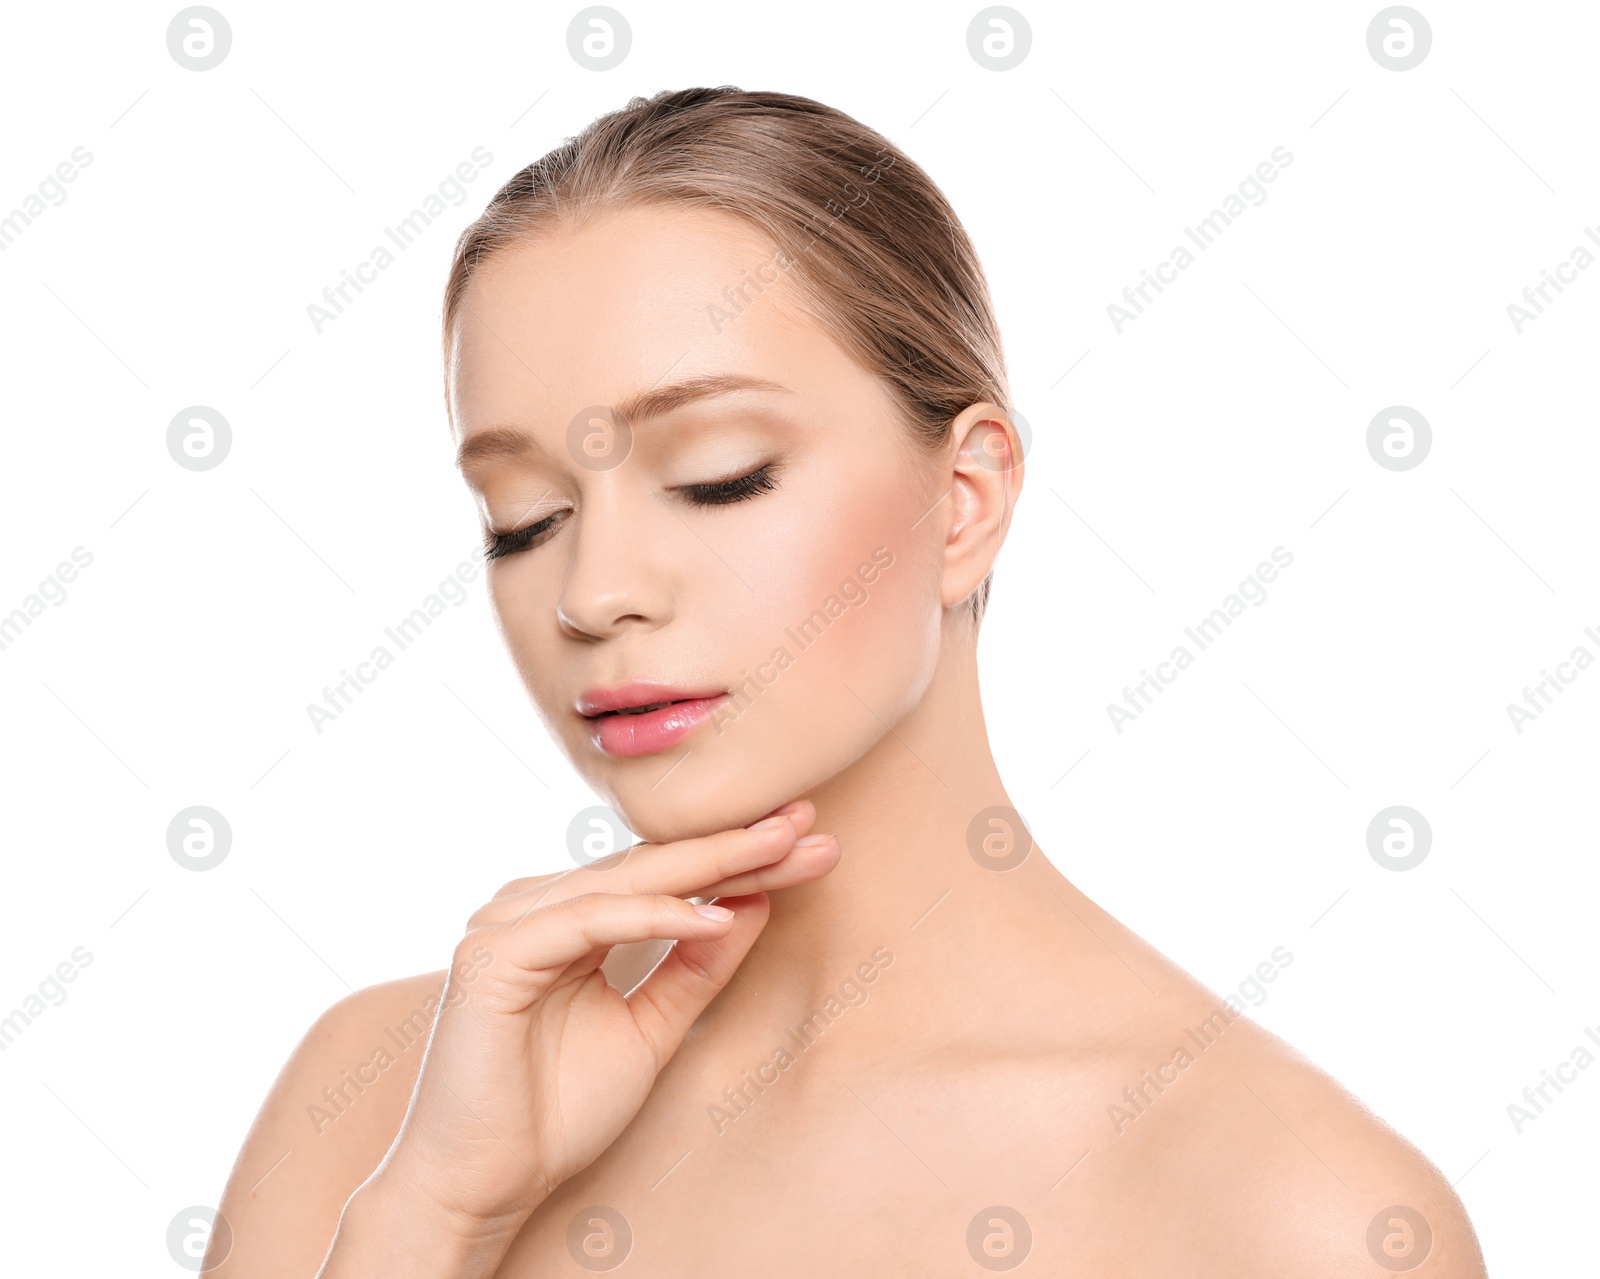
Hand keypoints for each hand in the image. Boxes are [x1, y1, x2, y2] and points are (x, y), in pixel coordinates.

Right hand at [372, 798, 838, 1240]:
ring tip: (780, 850)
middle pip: (652, 866)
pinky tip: (715, 917)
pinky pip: (587, 920)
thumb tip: (757, 900)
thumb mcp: (653, 1029)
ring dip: (709, 864)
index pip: (664, 876)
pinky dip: (653, 915)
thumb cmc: (556, 1112)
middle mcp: (535, 907)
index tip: (810, 842)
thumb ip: (697, 968)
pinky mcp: (491, 952)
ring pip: (625, 879)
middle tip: (808, 823)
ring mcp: (508, 923)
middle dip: (737, 846)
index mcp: (568, 919)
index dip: (737, 858)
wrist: (486, 1184)